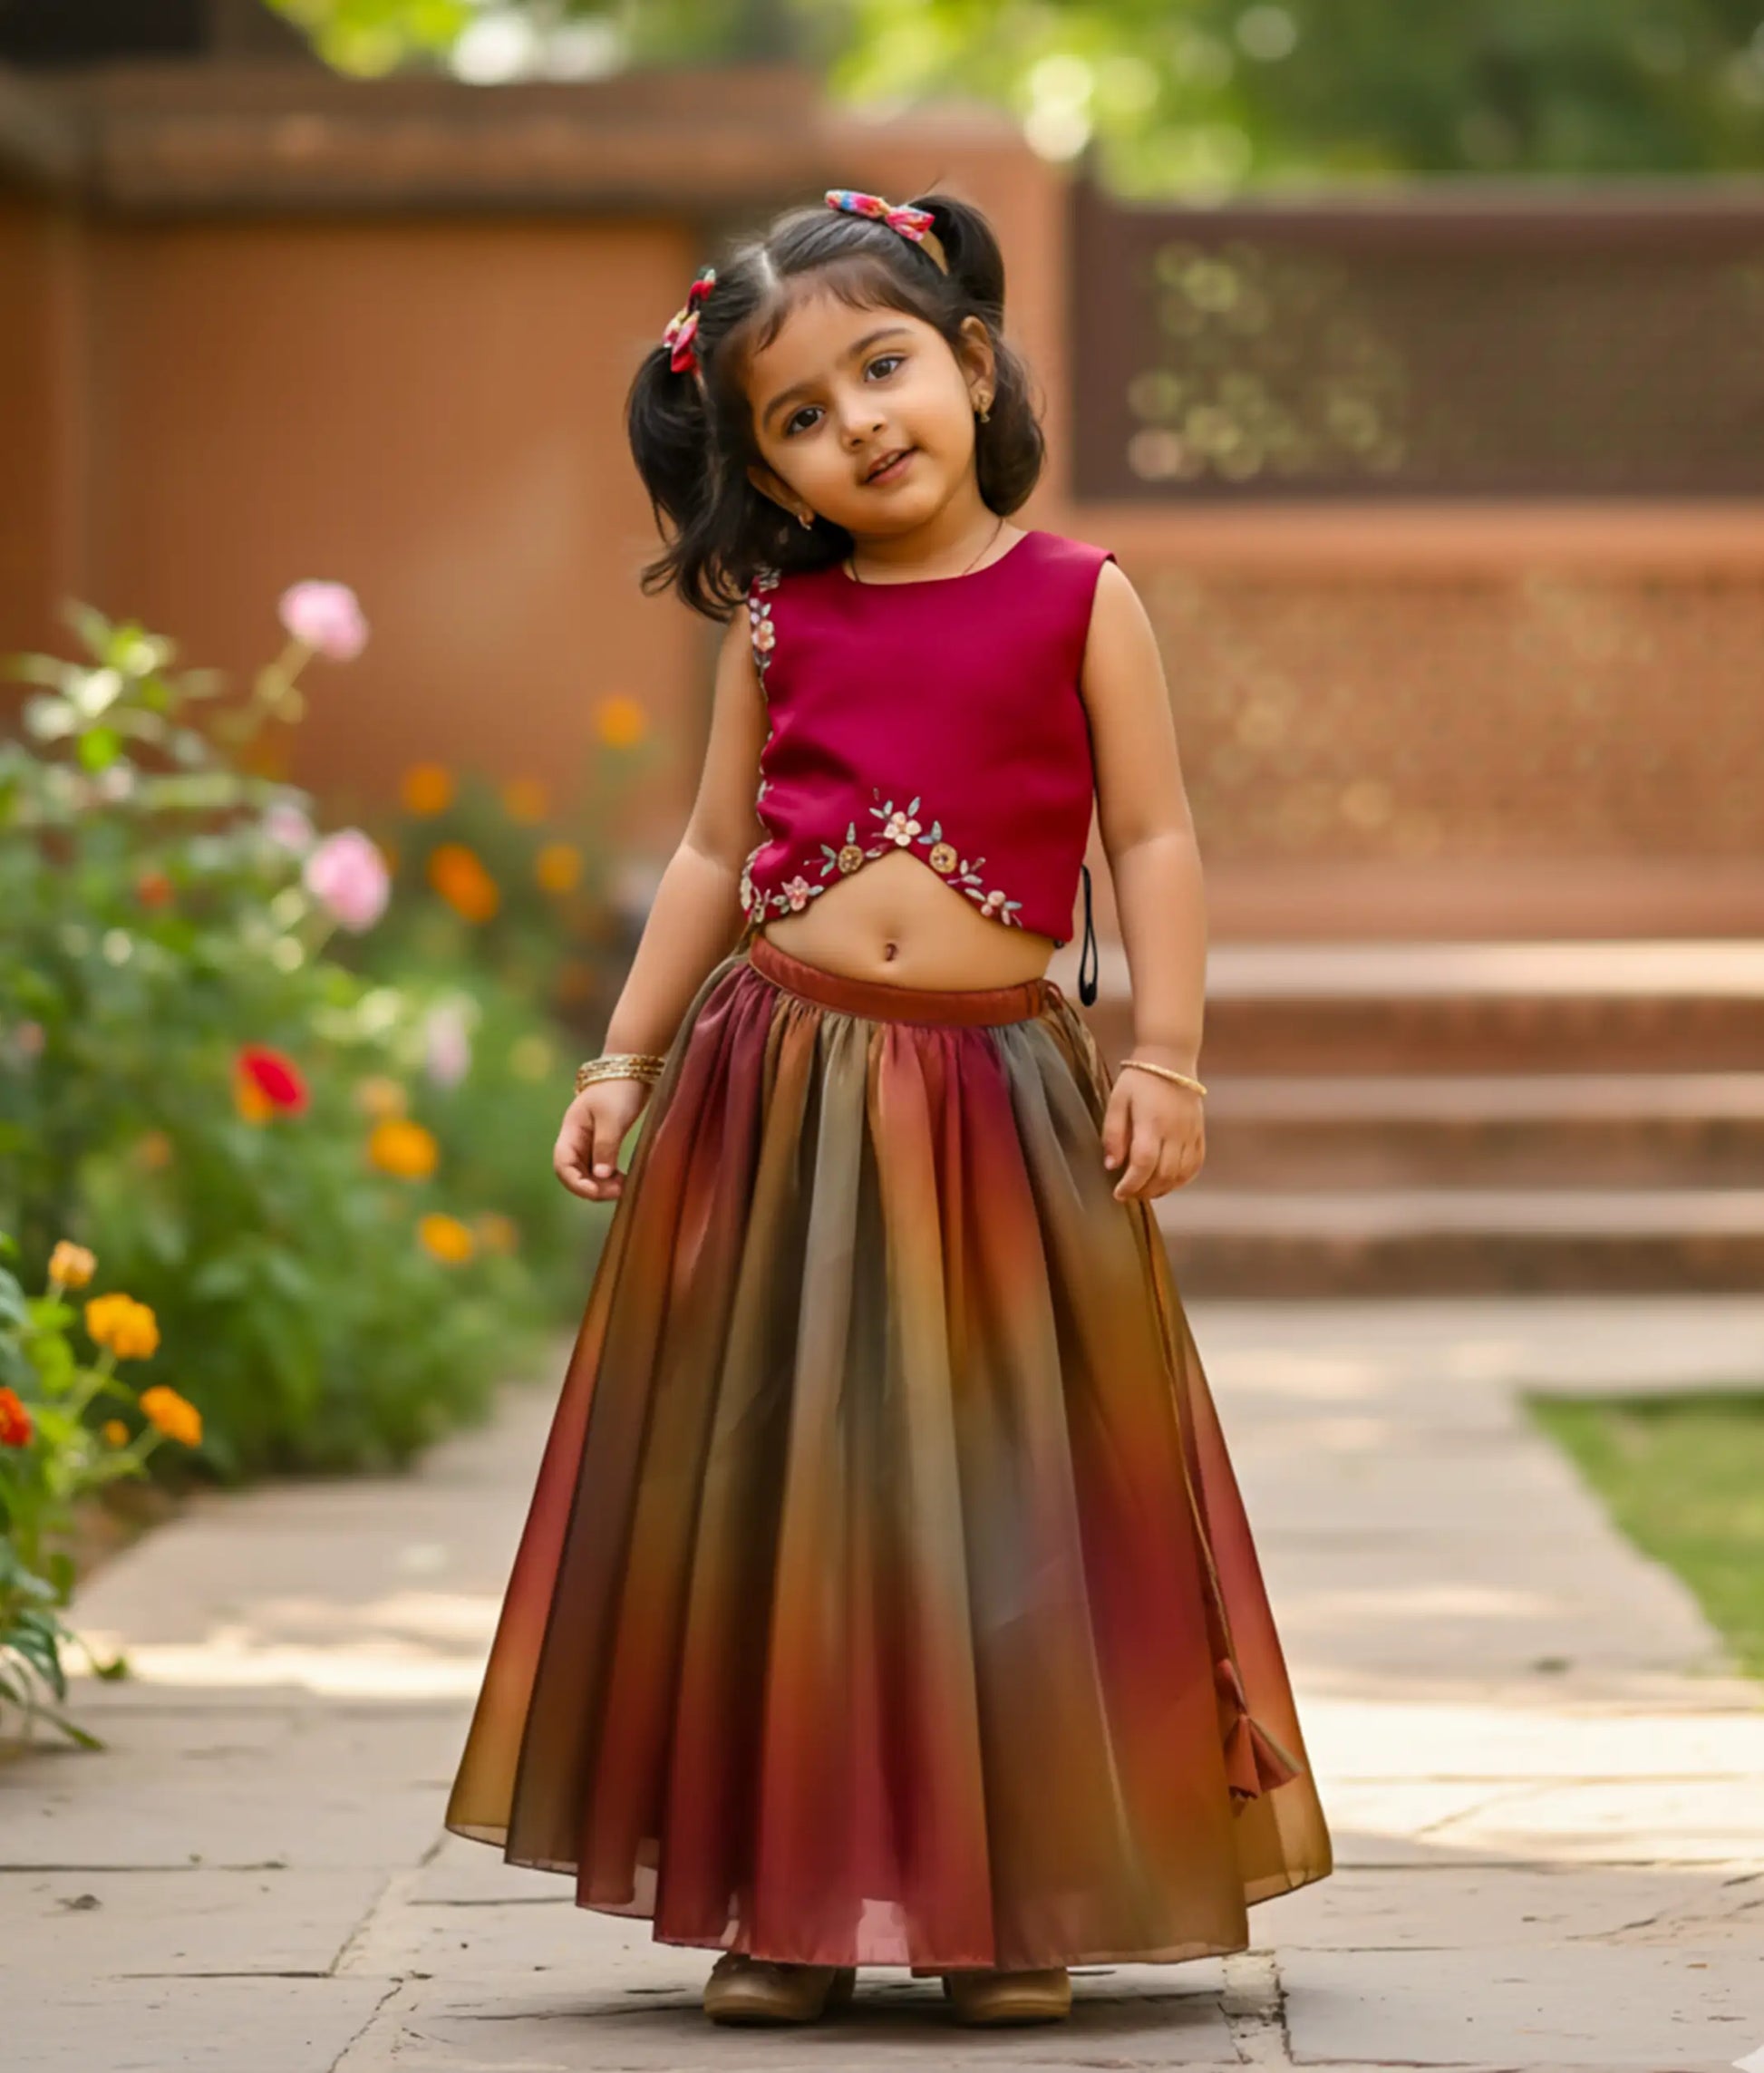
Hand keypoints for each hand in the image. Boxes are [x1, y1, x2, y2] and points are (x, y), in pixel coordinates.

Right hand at [554, 1078, 651, 1201]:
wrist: (631, 1070)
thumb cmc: (619, 1090)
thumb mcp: (612, 1119)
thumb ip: (605, 1147)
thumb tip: (600, 1176)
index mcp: (571, 1131)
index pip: (563, 1163)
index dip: (575, 1182)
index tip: (596, 1192)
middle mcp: (576, 1139)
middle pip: (573, 1172)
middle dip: (591, 1187)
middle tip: (617, 1192)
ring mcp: (589, 1141)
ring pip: (587, 1172)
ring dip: (601, 1184)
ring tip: (623, 1187)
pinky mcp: (603, 1142)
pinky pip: (600, 1166)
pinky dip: (609, 1177)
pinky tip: (623, 1181)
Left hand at [1101, 1068, 1204, 1201]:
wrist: (1171, 1058)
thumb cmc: (1139, 1079)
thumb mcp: (1117, 1101)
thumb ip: (1113, 1133)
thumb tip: (1111, 1165)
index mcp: (1151, 1123)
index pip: (1144, 1164)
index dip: (1131, 1184)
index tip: (1119, 1194)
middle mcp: (1175, 1132)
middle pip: (1164, 1174)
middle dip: (1145, 1191)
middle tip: (1130, 1193)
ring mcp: (1191, 1133)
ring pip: (1182, 1173)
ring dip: (1164, 1189)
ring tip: (1147, 1191)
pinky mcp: (1200, 1132)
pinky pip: (1196, 1163)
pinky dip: (1184, 1179)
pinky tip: (1170, 1182)